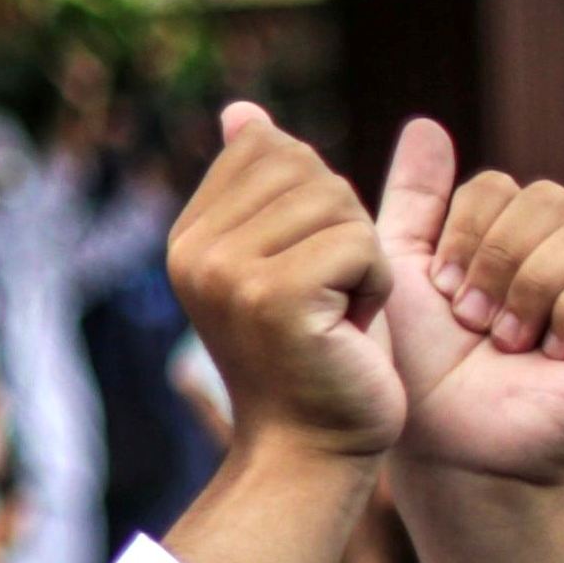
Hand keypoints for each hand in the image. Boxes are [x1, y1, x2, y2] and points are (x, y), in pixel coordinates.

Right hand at [165, 102, 401, 461]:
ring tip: (336, 314)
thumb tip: (241, 111)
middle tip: (324, 295)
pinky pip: (360, 242)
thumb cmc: (312, 355)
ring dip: (362, 256)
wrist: (309, 451)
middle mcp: (193, 251)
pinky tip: (349, 330)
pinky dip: (375, 285)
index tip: (300, 269)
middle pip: (306, 167)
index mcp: (188, 237)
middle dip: (341, 224)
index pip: (270, 147)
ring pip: (337, 202)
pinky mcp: (273, 296)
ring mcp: (226, 273)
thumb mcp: (284, 255)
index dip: (313, 199)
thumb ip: (262, 184)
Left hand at [382, 120, 563, 482]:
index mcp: (509, 240)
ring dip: (528, 290)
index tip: (441, 293)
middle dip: (494, 260)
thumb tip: (425, 124)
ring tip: (506, 342)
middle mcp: (561, 257)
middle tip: (472, 320)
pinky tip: (550, 355)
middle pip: (545, 197)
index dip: (463, 235)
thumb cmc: (417, 370)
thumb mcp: (400, 274)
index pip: (500, 185)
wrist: (448, 446)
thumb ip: (413, 200)